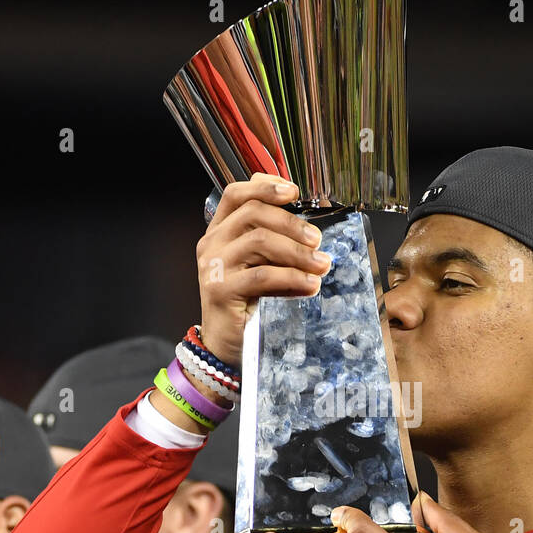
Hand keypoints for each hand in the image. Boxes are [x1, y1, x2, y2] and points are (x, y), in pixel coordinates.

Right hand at [195, 174, 331, 369]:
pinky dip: (291, 277)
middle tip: (317, 241)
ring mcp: (213, 266)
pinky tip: (310, 284)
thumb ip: (273, 242)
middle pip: (253, 214)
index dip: (265, 187)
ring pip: (259, 241)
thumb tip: (305, 225)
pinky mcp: (220, 290)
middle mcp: (212, 244)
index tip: (294, 192)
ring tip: (321, 265)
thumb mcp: (259, 265)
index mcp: (219, 231)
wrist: (226, 345)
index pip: (236, 195)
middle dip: (292, 224)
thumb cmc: (247, 303)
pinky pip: (262, 276)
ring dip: (297, 252)